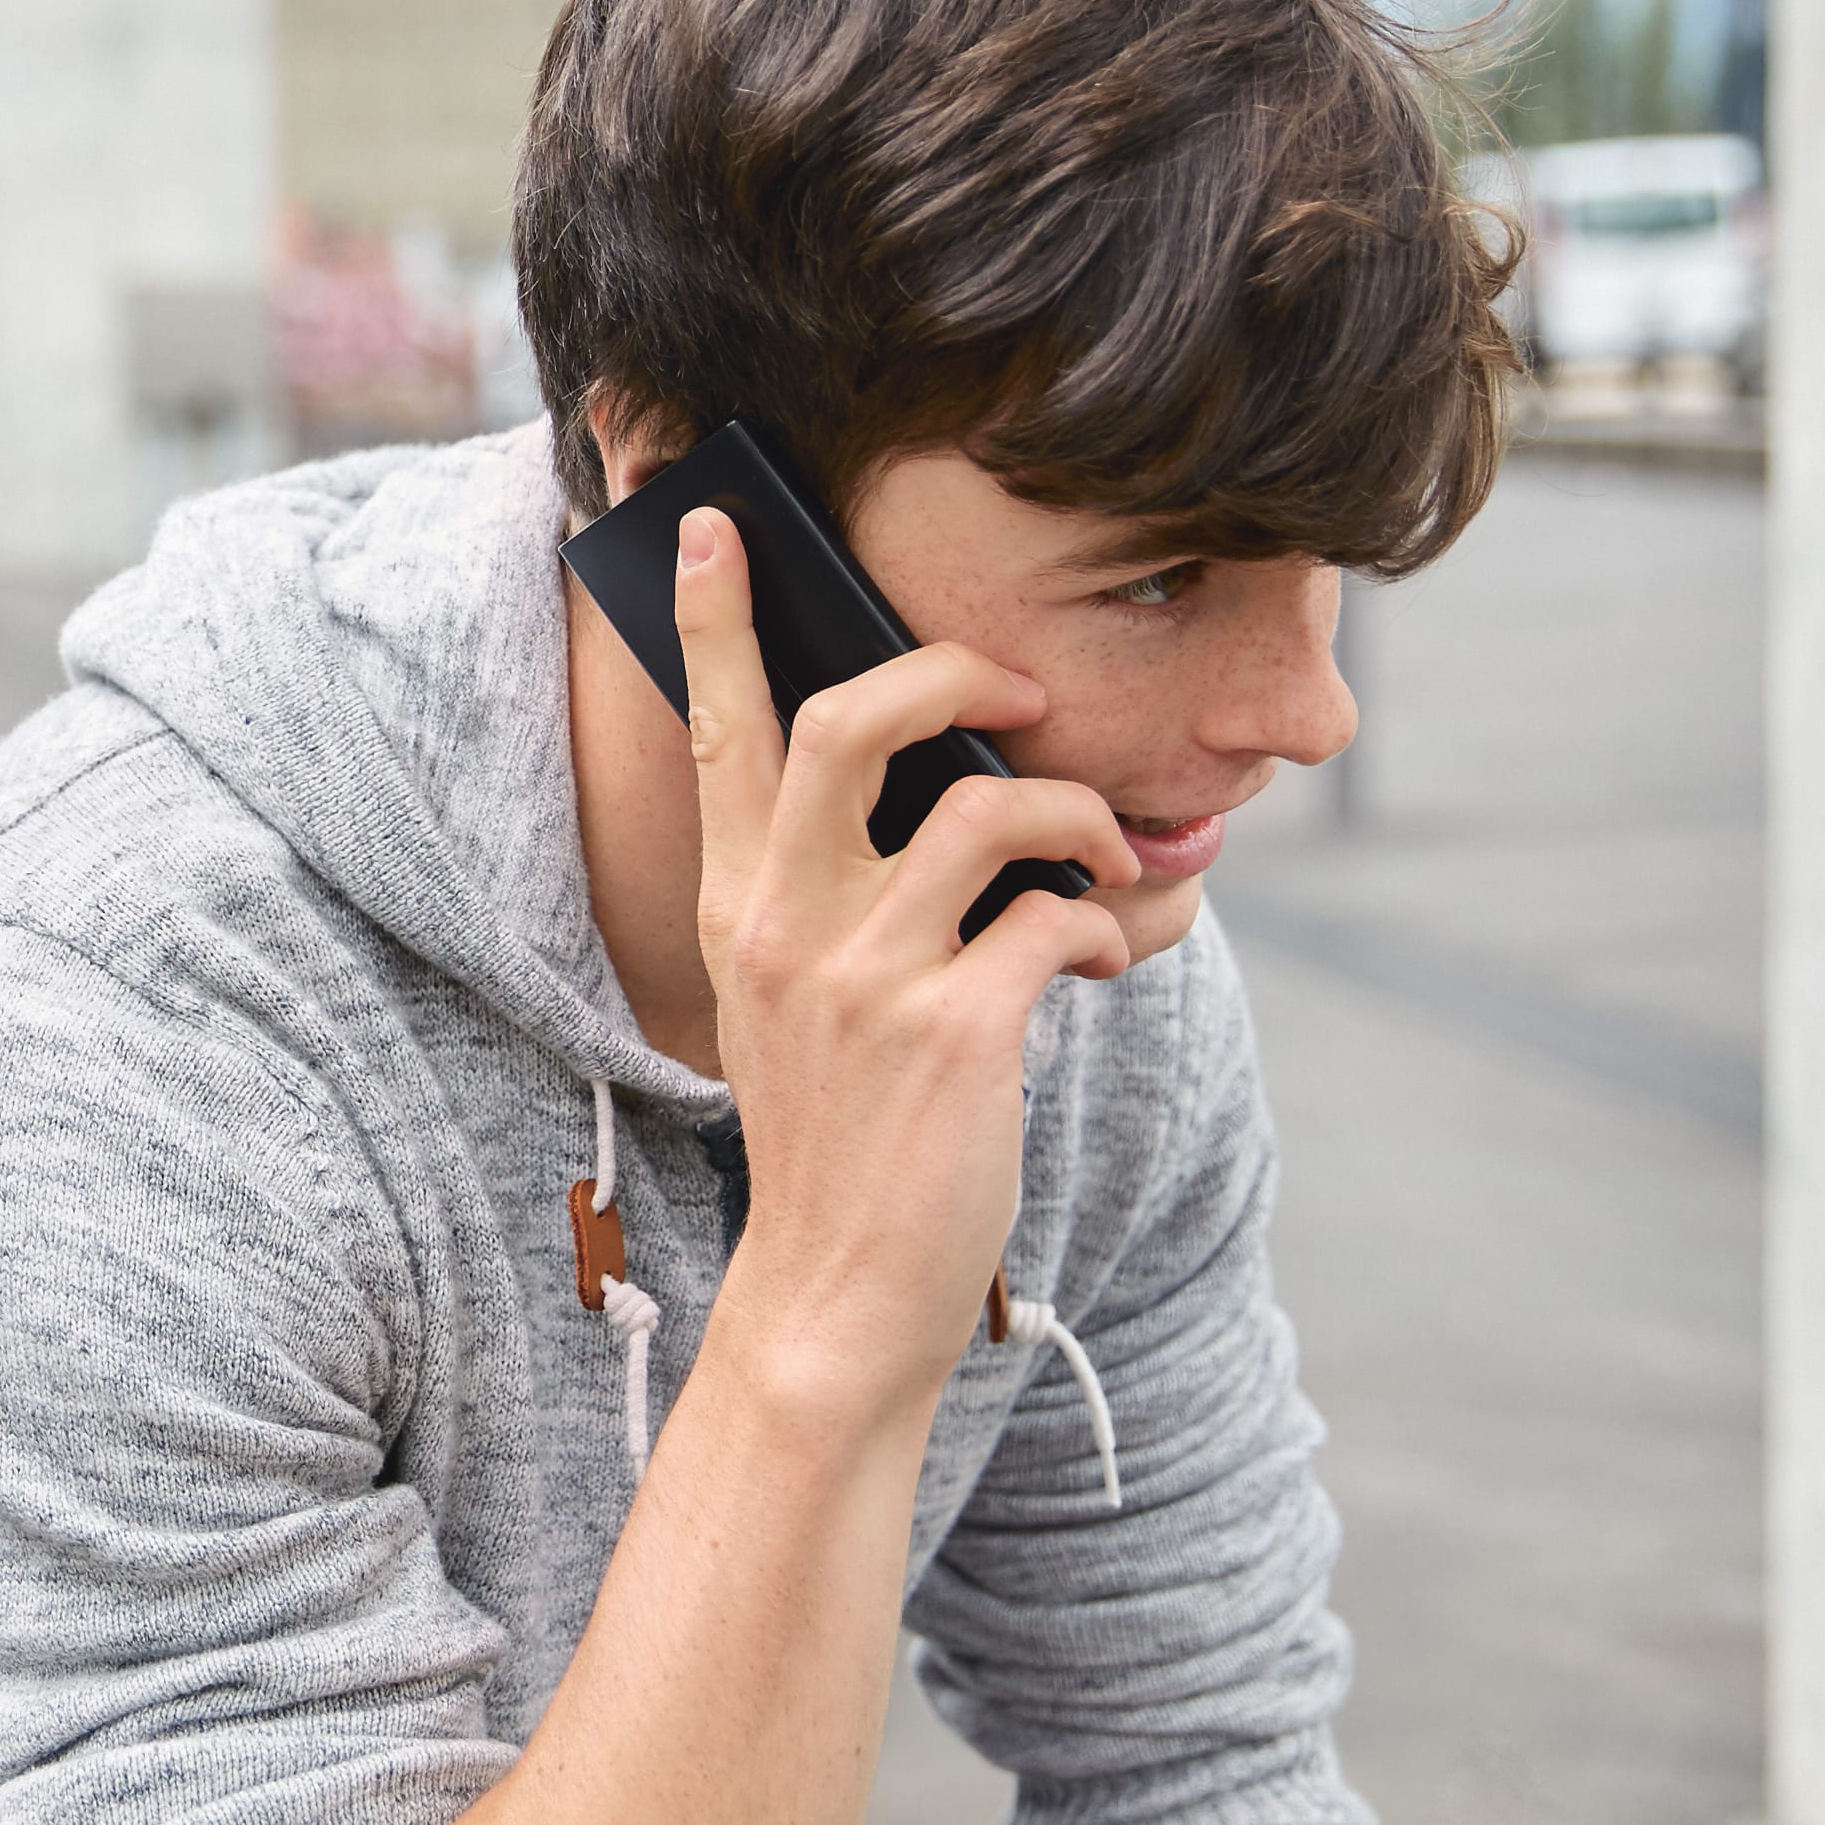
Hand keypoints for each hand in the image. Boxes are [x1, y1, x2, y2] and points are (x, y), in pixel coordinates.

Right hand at [672, 507, 1137, 1389]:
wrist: (839, 1296)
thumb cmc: (842, 1141)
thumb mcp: (801, 1007)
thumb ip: (848, 902)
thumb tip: (972, 797)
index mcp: (740, 909)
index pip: (719, 735)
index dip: (719, 623)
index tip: (719, 529)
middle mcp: (788, 926)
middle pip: (850, 719)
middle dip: (957, 671)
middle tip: (1025, 694)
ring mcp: (866, 978)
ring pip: (986, 807)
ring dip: (1077, 818)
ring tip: (1106, 860)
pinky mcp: (955, 1032)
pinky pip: (1055, 918)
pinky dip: (1104, 925)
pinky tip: (1105, 956)